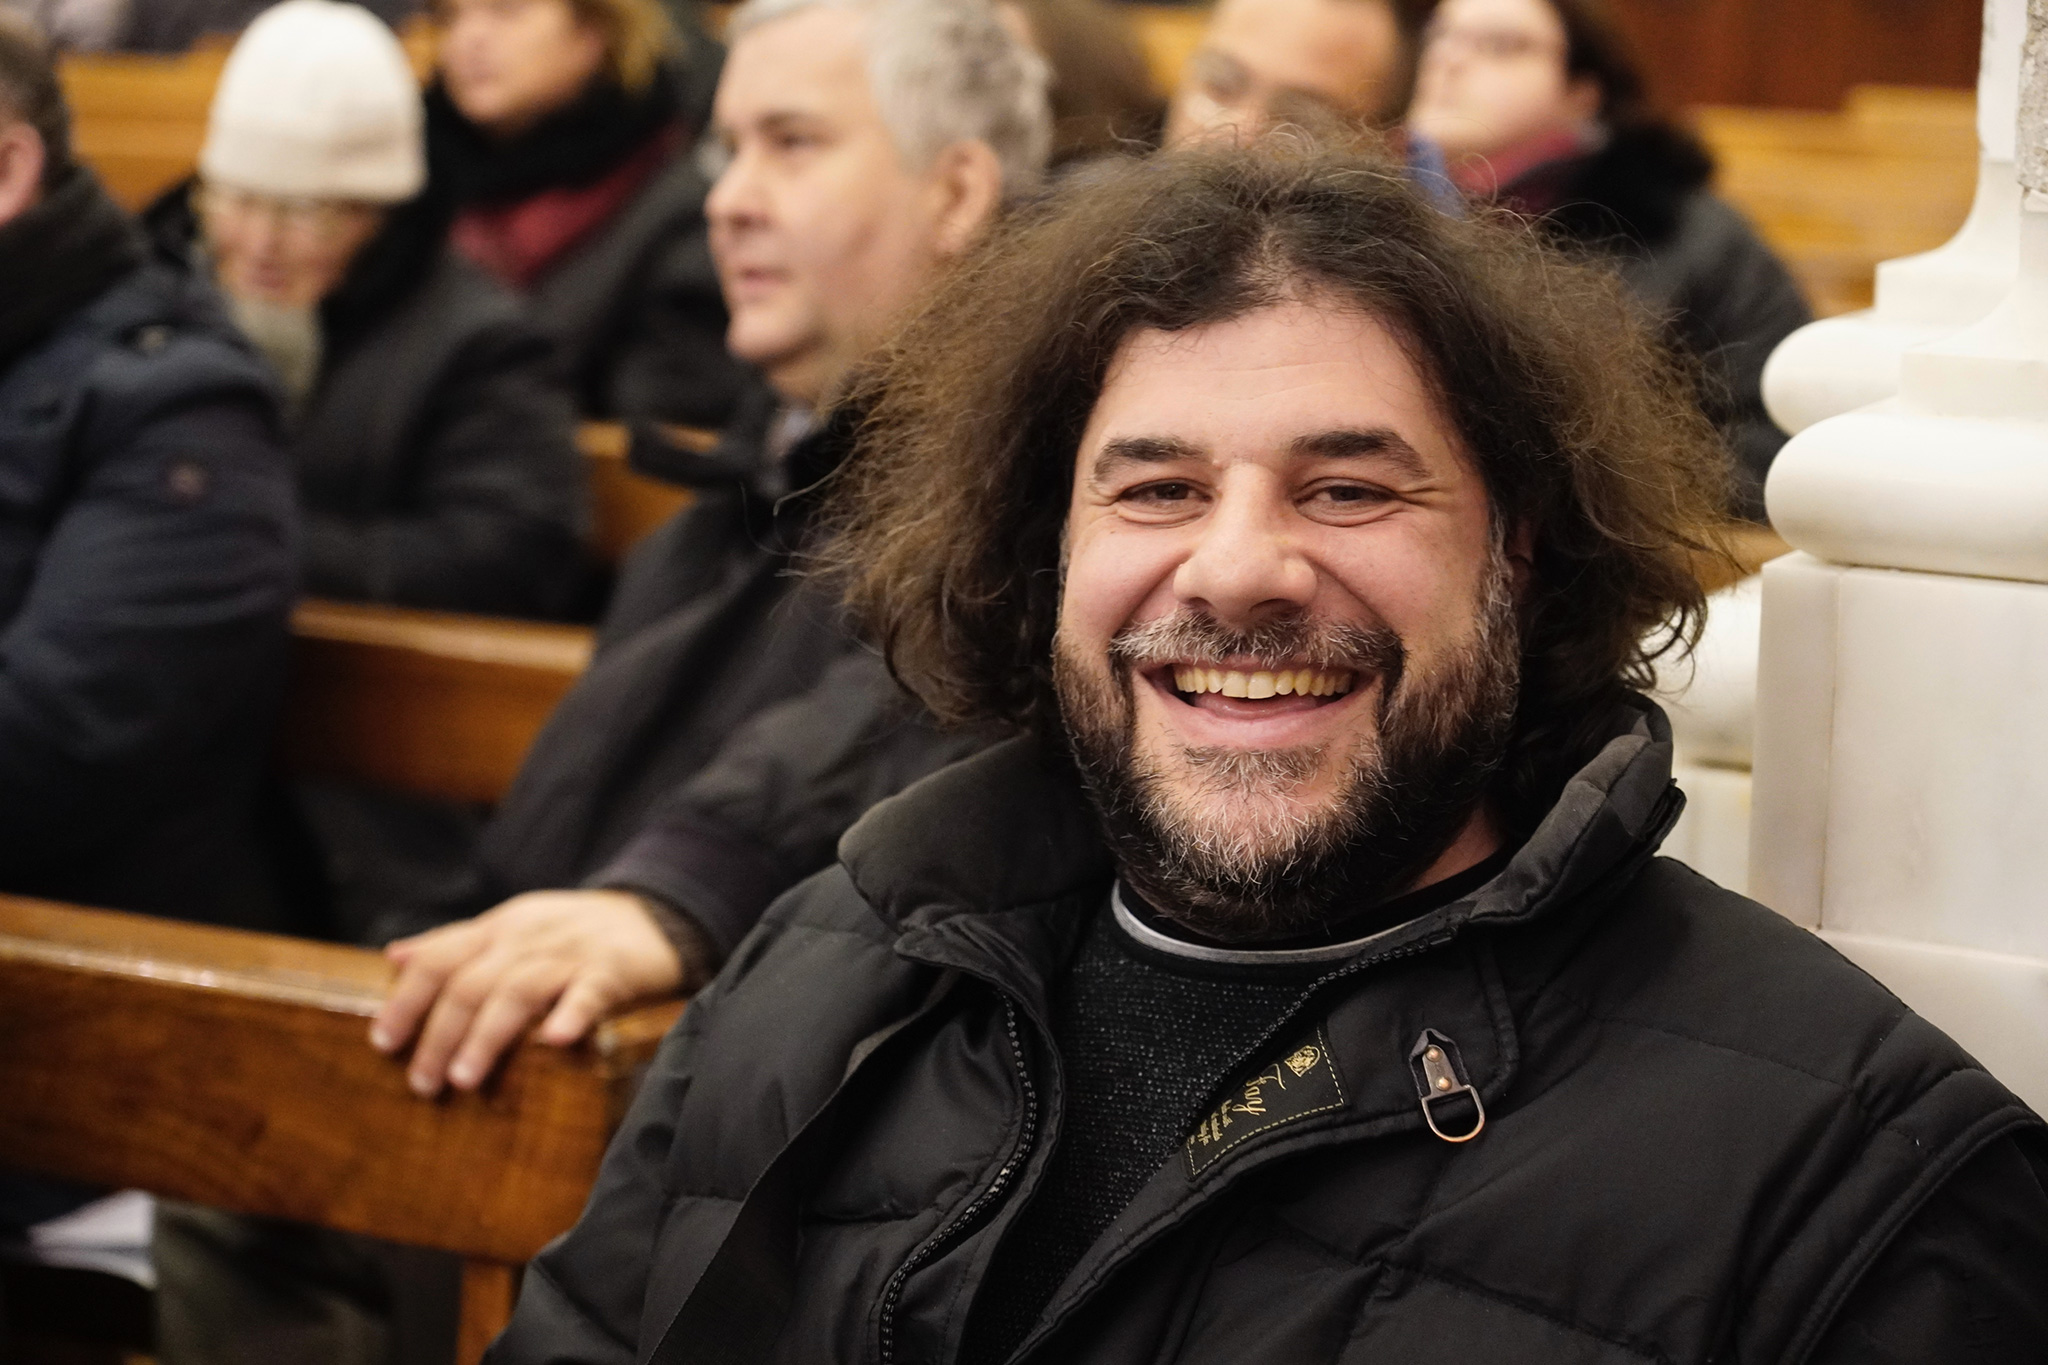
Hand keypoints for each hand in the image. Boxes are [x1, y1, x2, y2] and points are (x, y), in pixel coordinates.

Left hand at [369, 889, 701, 1095]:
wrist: (653, 915)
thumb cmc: (572, 932)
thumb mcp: (511, 927)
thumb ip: (455, 943)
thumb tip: (395, 957)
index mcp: (499, 929)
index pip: (440, 959)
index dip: (408, 999)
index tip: (383, 1042)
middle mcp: (527, 939)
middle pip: (471, 982)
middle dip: (440, 1033)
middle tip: (423, 1083)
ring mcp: (570, 954)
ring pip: (518, 990)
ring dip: (486, 1035)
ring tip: (464, 1079)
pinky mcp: (613, 971)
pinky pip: (590, 992)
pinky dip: (572, 1014)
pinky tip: (556, 1041)